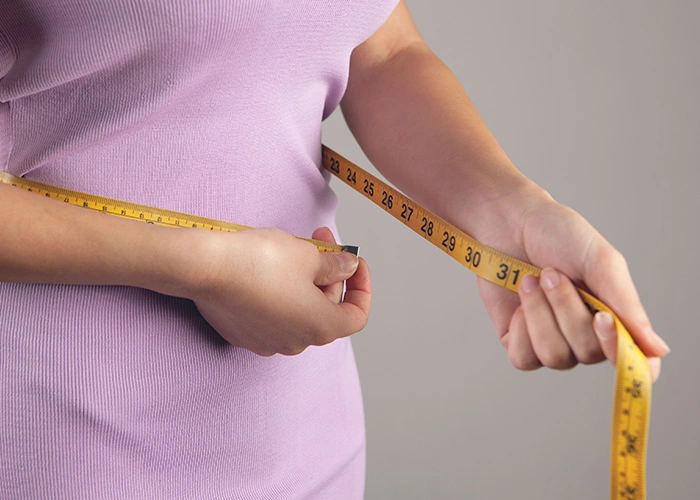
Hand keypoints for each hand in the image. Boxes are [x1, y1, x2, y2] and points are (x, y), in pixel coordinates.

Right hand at [188, 227, 371, 355]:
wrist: (206, 267)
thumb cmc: (259, 261)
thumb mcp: (308, 255)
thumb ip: (334, 265)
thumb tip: (347, 268)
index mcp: (319, 327)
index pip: (357, 315)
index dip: (362, 287)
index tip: (355, 263)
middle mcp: (296, 342)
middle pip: (326, 309)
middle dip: (329, 273)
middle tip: (320, 239)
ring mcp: (267, 341)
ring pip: (299, 310)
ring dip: (305, 281)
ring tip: (294, 249)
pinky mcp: (244, 333)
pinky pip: (273, 314)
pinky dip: (280, 292)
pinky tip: (269, 267)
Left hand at [472, 189, 668, 381]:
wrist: (509, 221)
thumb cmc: (558, 235)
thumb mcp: (601, 262)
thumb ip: (627, 305)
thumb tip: (658, 350)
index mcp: (613, 317)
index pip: (631, 362)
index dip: (624, 357)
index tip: (602, 320)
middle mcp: (583, 336)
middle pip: (587, 353)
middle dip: (567, 309)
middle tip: (553, 274)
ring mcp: (550, 341)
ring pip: (554, 356)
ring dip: (540, 313)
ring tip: (533, 280)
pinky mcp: (517, 342)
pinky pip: (523, 358)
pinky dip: (520, 327)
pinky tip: (520, 299)